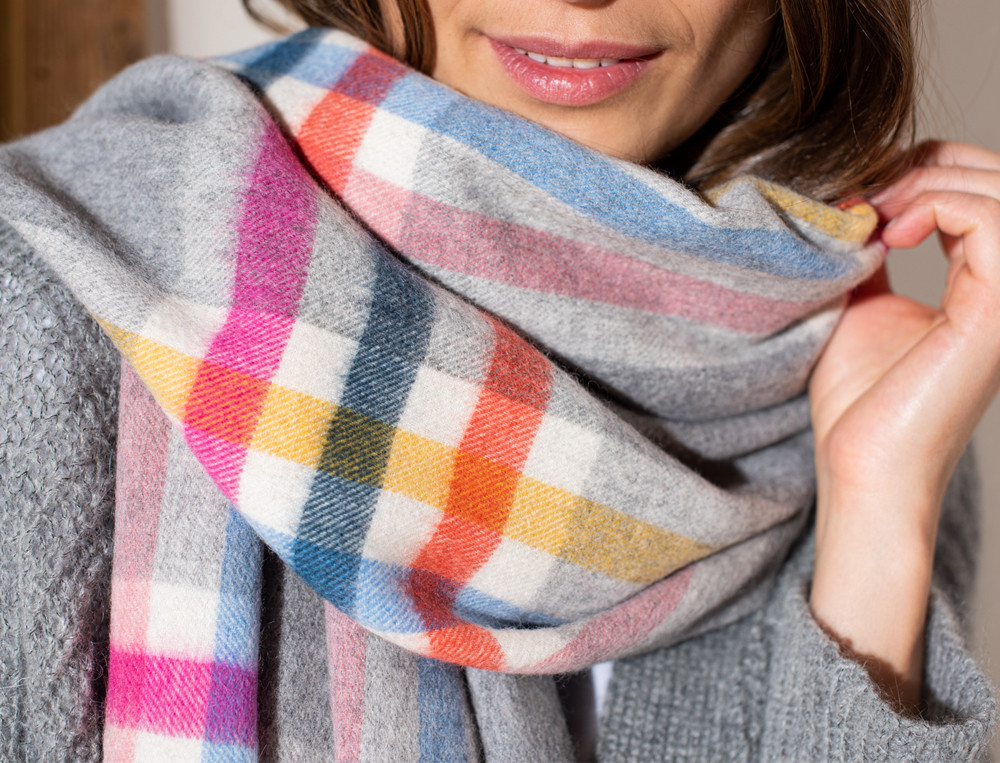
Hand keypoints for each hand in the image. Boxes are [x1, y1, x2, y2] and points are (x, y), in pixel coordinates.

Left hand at [808, 141, 999, 711]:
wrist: (859, 464)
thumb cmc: (858, 399)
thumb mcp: (858, 302)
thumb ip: (869, 249)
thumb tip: (857, 192)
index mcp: (981, 282)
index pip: (979, 188)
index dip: (922, 167)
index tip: (857, 191)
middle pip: (996, 178)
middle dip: (925, 165)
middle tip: (864, 193)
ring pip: (999, 191)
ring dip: (926, 184)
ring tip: (873, 215)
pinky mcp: (998, 312)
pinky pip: (992, 222)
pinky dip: (937, 206)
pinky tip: (889, 233)